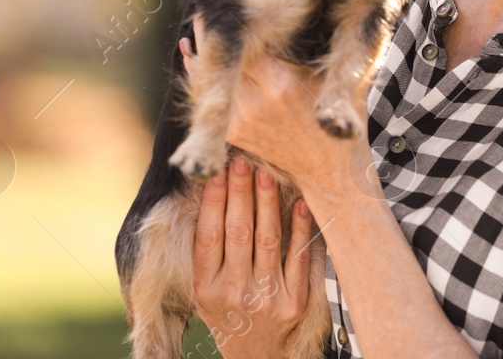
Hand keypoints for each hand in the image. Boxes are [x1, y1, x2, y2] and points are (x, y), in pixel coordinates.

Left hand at [181, 19, 366, 195]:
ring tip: (200, 24)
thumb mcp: (340, 76)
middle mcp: (257, 102)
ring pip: (211, 78)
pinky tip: (196, 56)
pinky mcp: (234, 134)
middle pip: (223, 57)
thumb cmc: (342, 117)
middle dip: (212, 31)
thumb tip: (307, 2)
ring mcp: (242, 120)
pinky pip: (210, 100)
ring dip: (203, 51)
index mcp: (283, 82)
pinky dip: (202, 77)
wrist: (331, 173)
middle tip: (205, 5)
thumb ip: (325, 44)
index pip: (246, 40)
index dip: (233, 20)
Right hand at [192, 155, 317, 358]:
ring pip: (267, 239)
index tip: (216, 173)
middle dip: (240, 192)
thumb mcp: (203, 291)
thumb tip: (211, 195)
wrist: (256, 357)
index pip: (209, 235)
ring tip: (266, 173)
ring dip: (267, 202)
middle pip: (238, 232)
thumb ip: (205, 253)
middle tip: (242, 161)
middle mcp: (233, 293)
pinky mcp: (294, 302)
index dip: (213, 202)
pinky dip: (299, 228)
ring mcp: (265, 298)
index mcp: (205, 288)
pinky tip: (299, 204)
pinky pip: (297, 257)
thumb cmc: (226, 313)